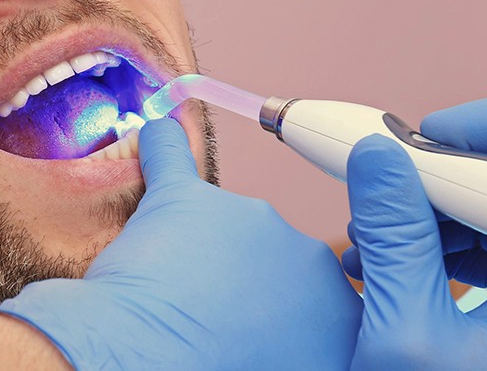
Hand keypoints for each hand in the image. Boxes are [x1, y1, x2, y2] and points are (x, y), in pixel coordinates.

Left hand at [0, 118, 361, 369]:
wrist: (146, 366)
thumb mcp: (292, 370)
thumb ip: (304, 347)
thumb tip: (286, 341)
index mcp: (339, 313)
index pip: (315, 301)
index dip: (276, 317)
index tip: (250, 331)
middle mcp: (307, 260)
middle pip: (273, 258)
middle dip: (241, 280)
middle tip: (203, 319)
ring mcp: (249, 221)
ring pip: (223, 225)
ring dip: (196, 249)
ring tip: (164, 292)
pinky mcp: (184, 199)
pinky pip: (170, 157)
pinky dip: (159, 149)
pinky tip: (152, 138)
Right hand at [343, 98, 486, 369]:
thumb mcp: (406, 337)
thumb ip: (394, 236)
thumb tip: (376, 155)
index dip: (471, 131)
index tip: (400, 142)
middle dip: (442, 172)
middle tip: (379, 186)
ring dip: (433, 211)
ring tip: (369, 243)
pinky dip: (445, 244)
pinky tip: (393, 266)